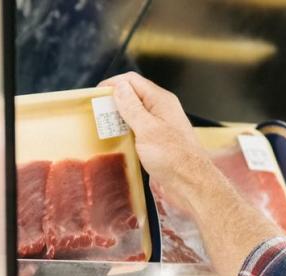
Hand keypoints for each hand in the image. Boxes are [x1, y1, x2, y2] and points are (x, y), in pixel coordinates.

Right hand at [102, 72, 212, 200]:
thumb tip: (119, 86)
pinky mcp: (158, 141)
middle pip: (133, 95)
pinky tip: (117, 139)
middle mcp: (161, 109)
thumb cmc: (173, 157)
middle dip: (114, 100)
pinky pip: (138, 129)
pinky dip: (126, 130)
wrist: (190, 184)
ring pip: (135, 113)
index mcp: (160, 100)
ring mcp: (160, 125)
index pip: (132, 81)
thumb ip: (132, 107)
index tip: (95, 94)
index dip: (113, 84)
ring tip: (103, 126)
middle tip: (96, 112)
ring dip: (119, 117)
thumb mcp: (147, 129)